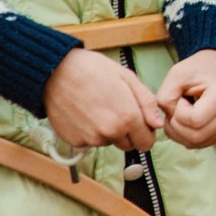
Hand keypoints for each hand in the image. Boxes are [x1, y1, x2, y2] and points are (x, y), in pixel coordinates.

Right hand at [43, 49, 162, 151]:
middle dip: (127, 132)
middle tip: (117, 109)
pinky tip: (85, 112)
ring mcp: (90, 139)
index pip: (146, 143)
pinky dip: (90, 131)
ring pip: (108, 142)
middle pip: (128, 145)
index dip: (146, 133)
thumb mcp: (128, 78)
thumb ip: (147, 103)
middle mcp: (109, 133)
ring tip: (98, 106)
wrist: (57, 72)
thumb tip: (158, 123)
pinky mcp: (74, 141)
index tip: (141, 123)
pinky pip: (89, 141)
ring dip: (107, 131)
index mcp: (127, 118)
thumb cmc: (93, 70)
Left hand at [155, 51, 215, 148]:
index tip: (181, 98)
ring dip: (179, 132)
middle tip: (176, 108)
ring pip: (195, 143)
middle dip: (175, 125)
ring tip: (180, 113)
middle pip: (194, 136)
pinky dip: (186, 136)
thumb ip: (164, 97)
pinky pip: (199, 144)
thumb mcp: (177, 74)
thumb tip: (164, 121)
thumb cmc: (199, 69)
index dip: (179, 113)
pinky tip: (187, 121)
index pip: (194, 120)